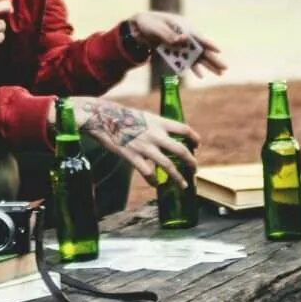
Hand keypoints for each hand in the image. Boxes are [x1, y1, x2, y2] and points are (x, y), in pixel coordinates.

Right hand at [84, 98, 198, 186]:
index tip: (197, 145)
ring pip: (168, 165)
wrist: (103, 118)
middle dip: (191, 162)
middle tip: (194, 170)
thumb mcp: (145, 116)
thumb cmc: (122, 116)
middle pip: (181, 150)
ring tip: (184, 185)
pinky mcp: (133, 157)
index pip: (184, 129)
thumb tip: (166, 137)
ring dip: (178, 177)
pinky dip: (154, 181)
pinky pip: (148, 173)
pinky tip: (156, 185)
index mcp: (159, 122)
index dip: (194, 138)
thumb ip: (157, 127)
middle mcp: (155, 134)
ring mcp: (145, 147)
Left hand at [127, 11, 225, 76]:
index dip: (208, 43)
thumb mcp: (156, 28)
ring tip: (220, 74)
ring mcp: (181, 44)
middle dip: (213, 59)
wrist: (139, 28)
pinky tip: (201, 75)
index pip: (197, 36)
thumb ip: (168, 35)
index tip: (218, 50)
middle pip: (201, 49)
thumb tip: (182, 40)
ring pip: (197, 56)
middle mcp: (185, 36)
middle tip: (225, 68)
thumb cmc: (149, 24)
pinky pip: (186, 61)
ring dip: (207, 65)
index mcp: (182, 26)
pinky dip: (192, 67)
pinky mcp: (176, 51)